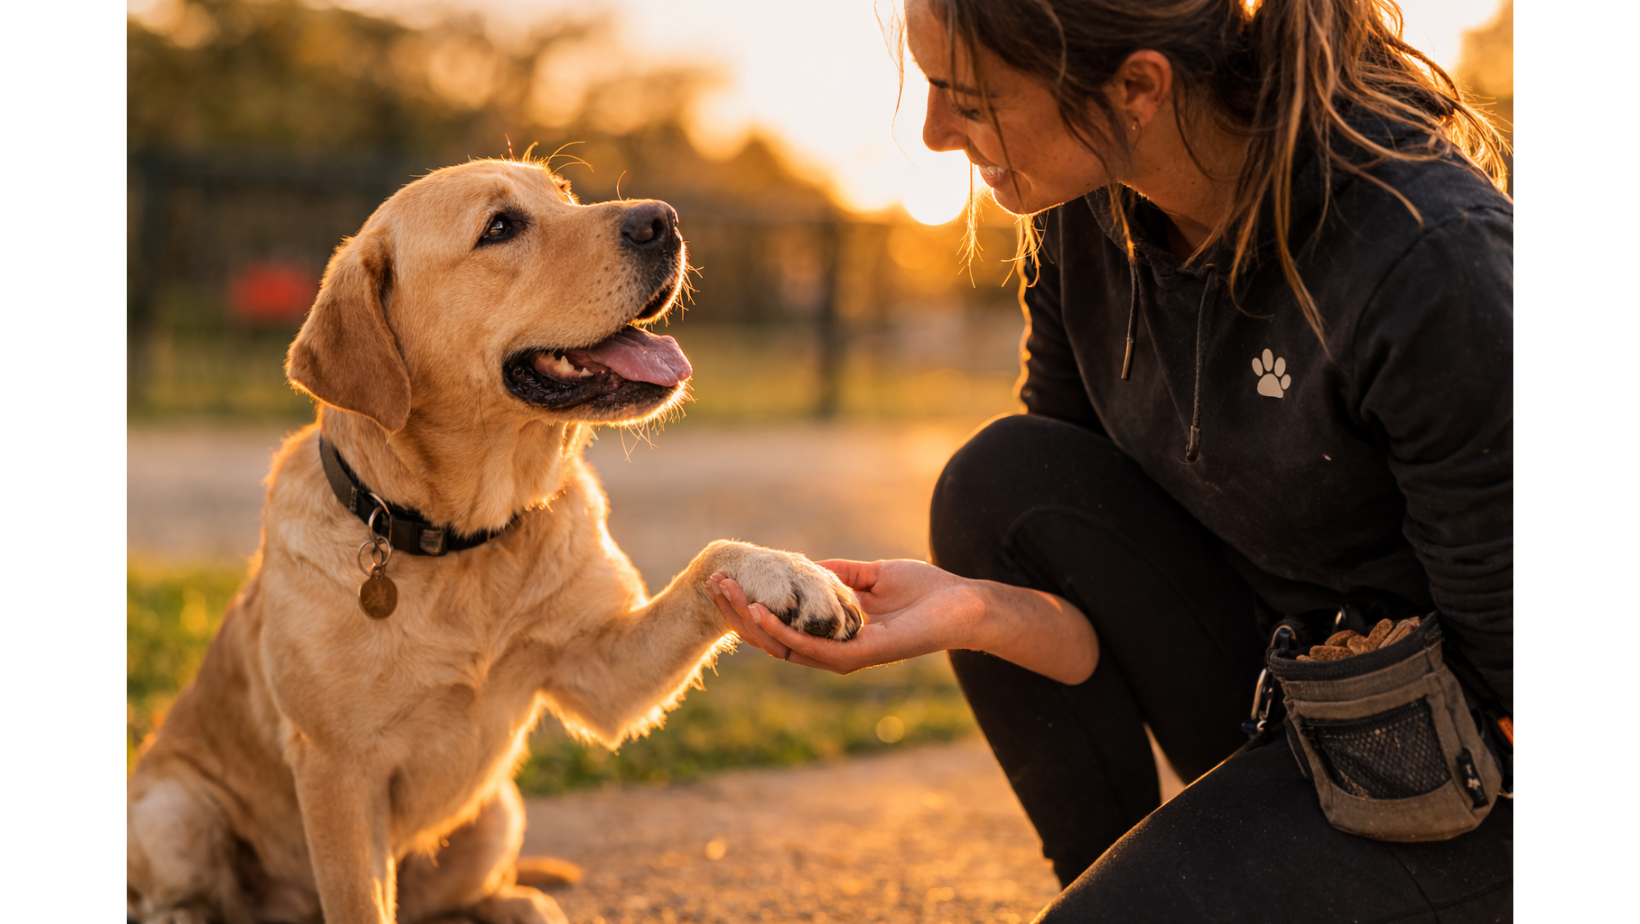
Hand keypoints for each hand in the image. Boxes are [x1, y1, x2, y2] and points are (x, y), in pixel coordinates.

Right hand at [710, 558, 1097, 683]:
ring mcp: (844, 657)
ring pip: (783, 647)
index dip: (748, 608)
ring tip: (726, 596)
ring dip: (750, 622)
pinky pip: (811, 648)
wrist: (964, 604)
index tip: (724, 582)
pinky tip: (761, 614)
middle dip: (737, 614)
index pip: (780, 626)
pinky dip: (783, 632)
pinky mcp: (859, 656)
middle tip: (711, 586)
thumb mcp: (872, 575)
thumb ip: (837, 574)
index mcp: (833, 634)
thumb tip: (803, 566)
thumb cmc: (925, 591)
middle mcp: (833, 651)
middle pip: (771, 640)